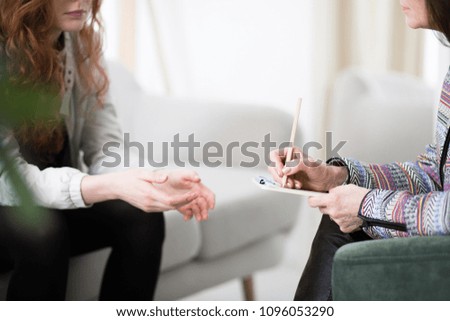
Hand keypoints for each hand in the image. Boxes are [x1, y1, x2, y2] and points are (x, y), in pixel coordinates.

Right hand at [81, 168, 214, 220]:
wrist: (115, 187)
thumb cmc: (128, 177)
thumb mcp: (141, 173)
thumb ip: (155, 176)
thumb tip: (166, 177)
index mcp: (149, 195)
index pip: (171, 200)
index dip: (184, 199)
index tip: (194, 194)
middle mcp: (150, 204)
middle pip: (172, 206)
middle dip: (186, 202)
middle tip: (198, 196)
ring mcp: (148, 207)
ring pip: (168, 208)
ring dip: (180, 204)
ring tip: (192, 198)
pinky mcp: (147, 208)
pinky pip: (163, 208)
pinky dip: (172, 205)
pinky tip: (179, 200)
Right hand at [268, 147, 346, 191]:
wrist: (326, 181)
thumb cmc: (321, 170)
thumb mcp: (310, 165)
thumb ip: (297, 165)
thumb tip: (285, 170)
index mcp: (291, 152)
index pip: (275, 155)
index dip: (275, 164)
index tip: (281, 172)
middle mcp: (287, 161)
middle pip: (272, 167)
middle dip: (279, 176)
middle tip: (288, 182)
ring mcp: (287, 171)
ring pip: (277, 177)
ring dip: (285, 182)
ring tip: (296, 184)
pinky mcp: (288, 179)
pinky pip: (282, 183)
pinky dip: (288, 186)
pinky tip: (297, 186)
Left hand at [308, 184, 369, 232]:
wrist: (373, 206)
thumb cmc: (360, 195)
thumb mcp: (344, 187)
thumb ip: (333, 191)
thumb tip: (327, 193)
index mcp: (331, 200)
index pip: (312, 202)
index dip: (312, 200)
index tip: (314, 199)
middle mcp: (333, 212)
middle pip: (322, 209)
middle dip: (326, 205)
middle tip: (335, 202)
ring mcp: (338, 221)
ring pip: (331, 216)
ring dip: (336, 212)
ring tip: (346, 208)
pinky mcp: (344, 227)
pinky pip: (339, 223)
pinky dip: (343, 220)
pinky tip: (350, 215)